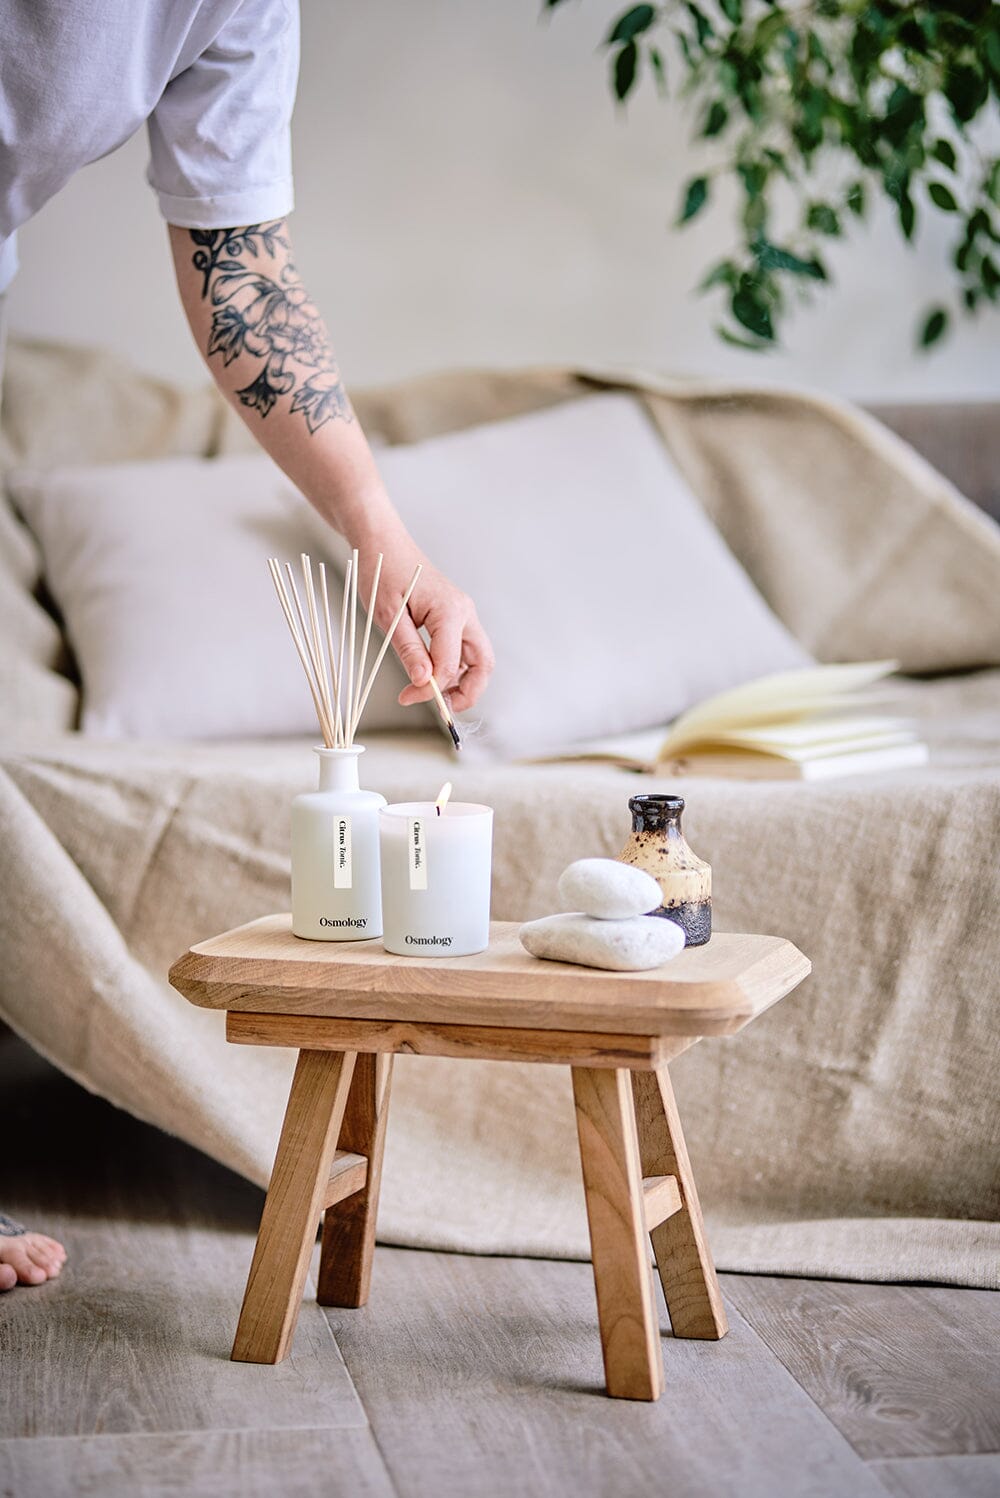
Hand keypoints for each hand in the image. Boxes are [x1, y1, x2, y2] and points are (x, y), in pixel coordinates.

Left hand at [358, 534, 494, 714]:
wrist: (383, 544)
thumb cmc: (382, 572)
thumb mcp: (389, 615)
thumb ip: (409, 649)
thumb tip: (423, 682)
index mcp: (449, 612)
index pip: (448, 664)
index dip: (430, 689)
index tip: (406, 697)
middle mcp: (465, 613)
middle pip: (483, 664)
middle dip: (468, 692)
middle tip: (443, 710)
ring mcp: (463, 614)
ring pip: (478, 658)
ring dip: (463, 681)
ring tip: (437, 696)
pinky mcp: (456, 617)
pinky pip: (465, 649)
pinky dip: (455, 668)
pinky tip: (432, 675)